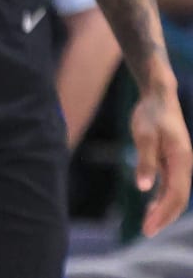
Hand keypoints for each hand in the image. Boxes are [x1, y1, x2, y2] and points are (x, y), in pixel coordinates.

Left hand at [131, 80, 191, 235]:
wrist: (158, 96)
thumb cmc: (150, 114)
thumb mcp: (144, 135)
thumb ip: (145, 161)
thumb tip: (143, 188)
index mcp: (182, 160)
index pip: (175, 195)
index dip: (163, 213)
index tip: (149, 227)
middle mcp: (185, 165)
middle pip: (178, 199)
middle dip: (164, 217)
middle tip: (147, 232)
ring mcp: (180, 163)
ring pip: (175, 193)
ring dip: (163, 209)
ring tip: (148, 224)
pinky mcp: (172, 160)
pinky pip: (170, 185)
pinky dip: (161, 197)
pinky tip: (151, 205)